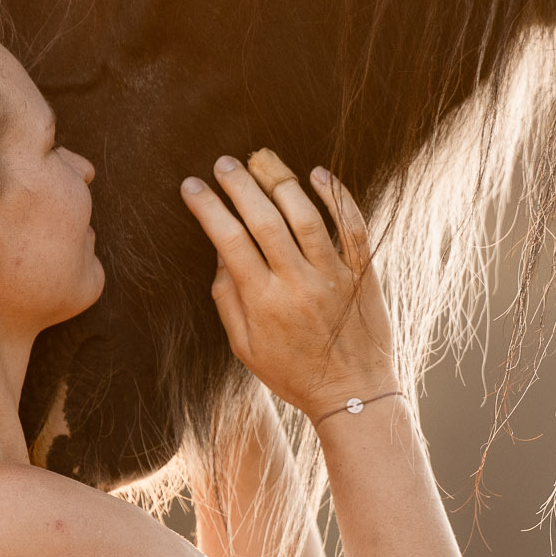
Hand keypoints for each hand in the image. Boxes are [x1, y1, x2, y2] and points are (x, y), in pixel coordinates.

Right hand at [179, 149, 398, 420]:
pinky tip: (319, 174)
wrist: (353, 396)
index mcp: (264, 302)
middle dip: (240, 185)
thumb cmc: (293, 374)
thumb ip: (229, 299)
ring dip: (282, 182)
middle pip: (264, 220)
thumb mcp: (245, 348)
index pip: (229, 241)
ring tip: (263, 160)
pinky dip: (337, 197)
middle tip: (224, 162)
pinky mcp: (362, 273)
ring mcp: (334, 276)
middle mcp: (298, 284)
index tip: (192, 186)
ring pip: (306, 215)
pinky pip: (352, 226)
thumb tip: (220, 252)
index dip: (208, 209)